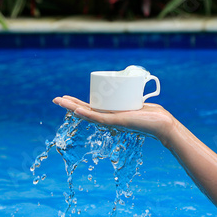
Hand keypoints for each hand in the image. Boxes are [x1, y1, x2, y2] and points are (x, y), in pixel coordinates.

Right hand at [52, 95, 176, 145]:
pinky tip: (77, 110)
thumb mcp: (136, 104)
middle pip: (84, 110)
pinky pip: (98, 118)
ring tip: (60, 101)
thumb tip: (130, 92)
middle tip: (55, 99)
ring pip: (87, 113)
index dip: (77, 103)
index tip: (66, 97)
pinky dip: (87, 115)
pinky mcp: (117, 122)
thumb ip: (131, 100)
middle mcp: (108, 119)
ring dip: (72, 107)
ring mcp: (111, 121)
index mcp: (110, 115)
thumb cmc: (151, 116)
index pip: (90, 108)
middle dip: (69, 104)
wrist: (161, 124)